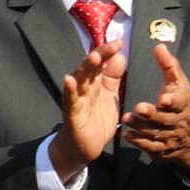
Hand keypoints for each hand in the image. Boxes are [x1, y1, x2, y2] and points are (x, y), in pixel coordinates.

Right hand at [51, 40, 127, 181]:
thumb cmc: (96, 119)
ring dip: (85, 68)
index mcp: (94, 83)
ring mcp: (76, 100)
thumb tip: (119, 57)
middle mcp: (83, 88)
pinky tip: (69, 80)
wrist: (85, 147)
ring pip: (79, 80)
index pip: (100, 63)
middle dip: (99, 55)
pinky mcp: (72, 115)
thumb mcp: (109, 97)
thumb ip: (113, 78)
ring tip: (94, 57)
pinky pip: (70, 101)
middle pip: (90, 68)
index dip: (108, 52)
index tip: (120, 42)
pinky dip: (69, 90)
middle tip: (111, 45)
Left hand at [121, 43, 189, 170]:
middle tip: (138, 107)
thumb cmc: (183, 105)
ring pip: (156, 133)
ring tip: (126, 119)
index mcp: (185, 104)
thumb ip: (169, 66)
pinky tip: (127, 134)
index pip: (181, 103)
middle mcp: (180, 122)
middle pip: (166, 119)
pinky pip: (151, 147)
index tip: (163, 98)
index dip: (173, 102)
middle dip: (152, 114)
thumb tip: (158, 46)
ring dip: (141, 127)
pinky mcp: (163, 150)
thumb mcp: (181, 85)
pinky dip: (139, 141)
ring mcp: (172, 138)